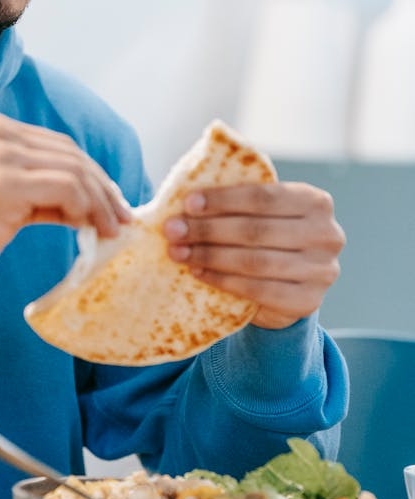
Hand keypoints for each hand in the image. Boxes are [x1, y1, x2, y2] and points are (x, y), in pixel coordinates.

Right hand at [0, 112, 131, 290]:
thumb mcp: (0, 196)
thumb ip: (40, 191)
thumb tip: (90, 203)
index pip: (60, 146)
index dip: (93, 174)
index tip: (113, 202)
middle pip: (71, 155)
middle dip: (103, 188)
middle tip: (121, 218)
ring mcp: (0, 156)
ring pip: (74, 170)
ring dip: (100, 202)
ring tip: (110, 228)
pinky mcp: (4, 183)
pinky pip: (65, 189)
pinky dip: (85, 208)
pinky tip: (88, 228)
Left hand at [163, 182, 344, 329]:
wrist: (287, 287)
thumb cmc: (266, 238)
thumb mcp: (260, 214)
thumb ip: (237, 202)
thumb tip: (187, 198)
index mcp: (316, 202)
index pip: (263, 196)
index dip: (222, 199)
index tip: (187, 203)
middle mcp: (327, 234)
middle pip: (256, 230)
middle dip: (207, 229)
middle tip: (172, 230)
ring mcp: (322, 271)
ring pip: (255, 261)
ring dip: (209, 256)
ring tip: (179, 252)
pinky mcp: (308, 301)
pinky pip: (257, 290)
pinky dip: (223, 281)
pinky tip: (199, 272)